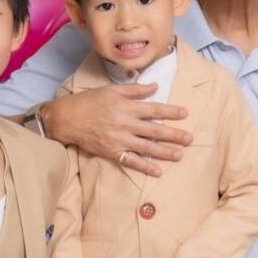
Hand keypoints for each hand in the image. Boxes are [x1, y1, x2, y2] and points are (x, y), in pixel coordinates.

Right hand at [42, 84, 191, 176]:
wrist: (67, 118)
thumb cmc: (89, 101)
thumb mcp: (111, 90)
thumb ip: (135, 90)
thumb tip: (155, 86)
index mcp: (126, 107)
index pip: (154, 110)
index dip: (171, 112)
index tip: (185, 114)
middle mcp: (125, 124)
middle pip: (154, 130)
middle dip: (174, 135)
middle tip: (190, 139)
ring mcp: (119, 139)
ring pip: (146, 147)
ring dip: (164, 152)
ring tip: (179, 155)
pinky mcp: (112, 152)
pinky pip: (132, 161)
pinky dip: (145, 167)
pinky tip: (158, 171)